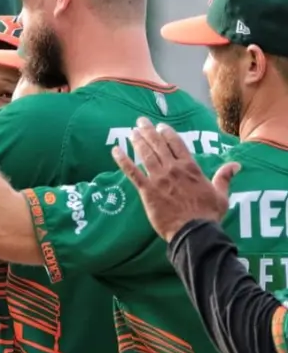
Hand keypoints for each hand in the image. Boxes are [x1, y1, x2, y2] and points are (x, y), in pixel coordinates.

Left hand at [113, 117, 238, 240]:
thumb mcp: (221, 194)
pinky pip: (132, 172)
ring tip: (132, 131)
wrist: (194, 231)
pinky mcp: (147, 190)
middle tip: (141, 122)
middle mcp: (173, 169)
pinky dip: (123, 160)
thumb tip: (236, 165)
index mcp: (190, 168)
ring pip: (146, 154)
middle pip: (159, 145)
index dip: (167, 133)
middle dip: (149, 131)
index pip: (177, 144)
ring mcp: (159, 179)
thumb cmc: (208, 214)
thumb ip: (224, 177)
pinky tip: (115, 150)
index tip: (160, 126)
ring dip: (138, 141)